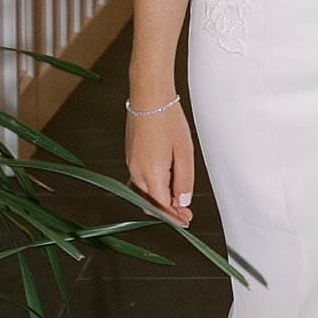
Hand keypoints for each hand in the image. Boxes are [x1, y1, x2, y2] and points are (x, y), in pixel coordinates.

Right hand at [125, 100, 195, 224]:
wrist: (149, 96)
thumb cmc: (168, 119)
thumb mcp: (185, 151)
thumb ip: (184, 179)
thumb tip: (182, 200)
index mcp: (151, 173)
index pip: (161, 207)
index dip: (175, 218)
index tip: (187, 221)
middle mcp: (137, 172)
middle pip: (150, 204)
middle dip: (167, 212)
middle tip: (185, 213)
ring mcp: (131, 164)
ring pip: (143, 194)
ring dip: (160, 201)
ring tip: (178, 201)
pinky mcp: (130, 156)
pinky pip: (139, 181)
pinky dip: (152, 189)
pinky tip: (166, 185)